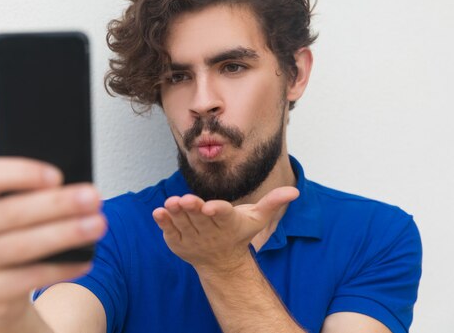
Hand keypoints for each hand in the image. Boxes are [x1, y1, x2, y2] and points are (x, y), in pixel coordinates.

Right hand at [0, 157, 105, 321]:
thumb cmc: (9, 234)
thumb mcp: (9, 209)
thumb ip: (31, 196)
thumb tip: (75, 191)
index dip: (23, 174)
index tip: (58, 176)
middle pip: (12, 212)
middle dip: (58, 204)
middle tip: (93, 199)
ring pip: (23, 246)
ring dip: (66, 234)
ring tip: (97, 225)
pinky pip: (30, 278)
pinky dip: (62, 268)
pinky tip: (86, 260)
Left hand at [152, 187, 297, 272]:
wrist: (220, 261)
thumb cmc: (238, 233)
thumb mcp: (257, 218)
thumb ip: (272, 202)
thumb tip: (295, 192)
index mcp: (228, 223)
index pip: (223, 216)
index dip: (217, 210)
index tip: (211, 206)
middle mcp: (210, 232)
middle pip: (201, 219)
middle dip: (193, 209)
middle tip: (185, 199)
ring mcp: (193, 239)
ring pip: (184, 224)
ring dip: (176, 214)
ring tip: (170, 203)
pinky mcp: (178, 242)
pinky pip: (169, 232)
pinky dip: (164, 223)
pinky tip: (158, 212)